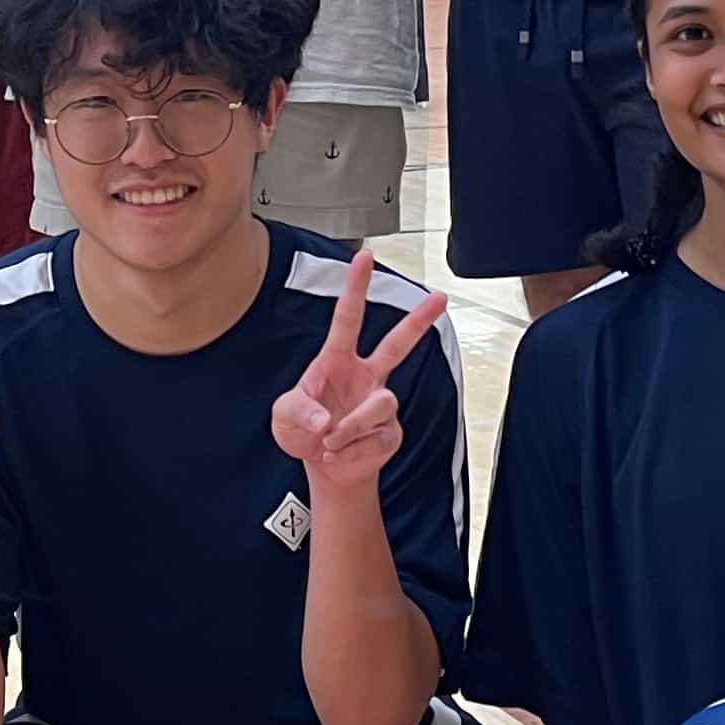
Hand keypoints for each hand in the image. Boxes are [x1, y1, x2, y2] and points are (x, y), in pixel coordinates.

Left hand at [269, 249, 446, 486]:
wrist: (326, 469)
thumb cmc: (304, 431)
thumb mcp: (284, 416)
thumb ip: (299, 411)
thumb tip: (325, 419)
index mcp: (337, 361)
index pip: (348, 318)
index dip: (356, 287)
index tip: (365, 256)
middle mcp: (365, 377)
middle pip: (397, 344)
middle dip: (418, 321)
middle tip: (440, 297)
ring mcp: (380, 404)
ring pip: (381, 403)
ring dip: (350, 427)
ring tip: (329, 442)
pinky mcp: (390, 432)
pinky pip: (377, 438)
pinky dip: (350, 452)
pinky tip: (338, 455)